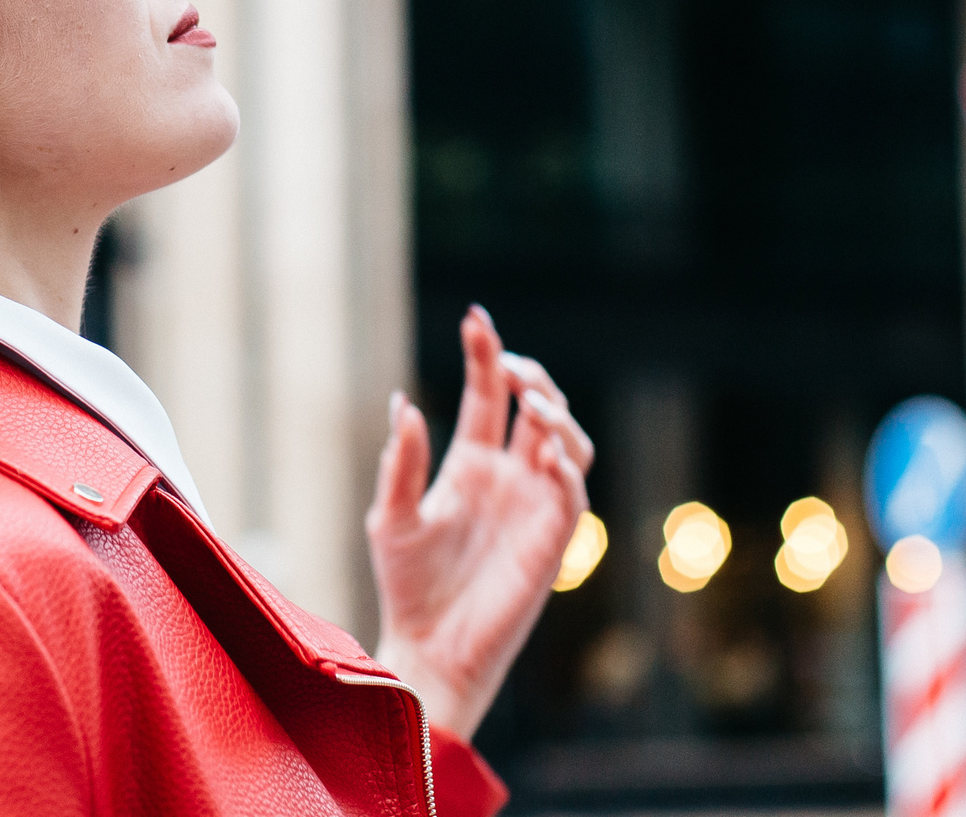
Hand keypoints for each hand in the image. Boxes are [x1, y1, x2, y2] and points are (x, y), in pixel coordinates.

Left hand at [366, 305, 591, 741]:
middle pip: (538, 407)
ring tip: (534, 402)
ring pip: (568, 442)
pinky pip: (573, 495)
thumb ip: (402, 462)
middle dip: (531, 377)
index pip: (487, 395)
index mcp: (470, 463)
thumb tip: (403, 402)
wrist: (429, 647)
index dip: (486, 355)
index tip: (476, 318)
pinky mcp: (551, 541)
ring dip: (557, 416)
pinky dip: (566, 468)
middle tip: (511, 365)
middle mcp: (509, 477)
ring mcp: (534, 506)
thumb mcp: (392, 517)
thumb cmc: (408, 584)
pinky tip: (547, 454)